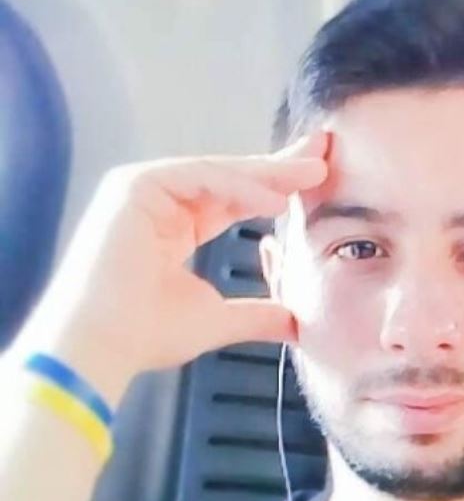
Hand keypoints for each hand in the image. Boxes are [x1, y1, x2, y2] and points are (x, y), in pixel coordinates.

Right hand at [13, 133, 328, 398]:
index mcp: (173, 227)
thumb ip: (256, 315)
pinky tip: (275, 199)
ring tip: (313, 173)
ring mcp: (142, 190)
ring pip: (218, 173)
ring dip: (268, 173)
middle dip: (280, 166)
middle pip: (230, 176)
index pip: (233, 199)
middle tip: (325, 153)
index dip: (276, 188)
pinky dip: (239, 185)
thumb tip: (295, 322)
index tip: (319, 180)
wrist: (100, 347)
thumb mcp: (216, 320)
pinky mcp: (134, 185)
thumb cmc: (143, 335)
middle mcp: (158, 202)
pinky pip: (199, 176)